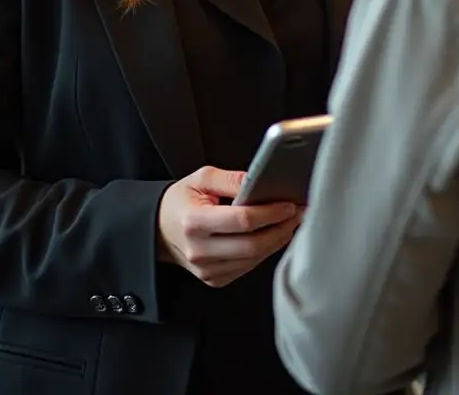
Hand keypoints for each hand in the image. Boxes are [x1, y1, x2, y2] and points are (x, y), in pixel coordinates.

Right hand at [157, 166, 301, 288]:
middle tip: (298, 212)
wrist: (159, 229)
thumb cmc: (182, 201)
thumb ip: (231, 179)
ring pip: (254, 259)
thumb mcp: (201, 179)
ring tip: (291, 221)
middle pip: (253, 245)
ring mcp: (207, 270)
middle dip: (282, 228)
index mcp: (195, 223)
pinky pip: (248, 267)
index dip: (271, 212)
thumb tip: (260, 179)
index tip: (289, 203)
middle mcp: (200, 251)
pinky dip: (265, 251)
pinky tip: (274, 235)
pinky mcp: (214, 279)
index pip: (242, 221)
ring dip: (278, 240)